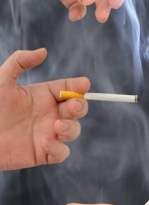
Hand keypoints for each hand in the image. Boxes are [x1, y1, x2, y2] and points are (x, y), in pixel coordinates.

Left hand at [0, 48, 89, 169]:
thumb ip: (20, 62)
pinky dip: (59, 149)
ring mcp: (47, 134)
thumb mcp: (1, 80)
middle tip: (72, 105)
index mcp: (42, 96)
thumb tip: (43, 51)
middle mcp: (49, 114)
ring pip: (73, 130)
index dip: (79, 85)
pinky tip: (46, 143)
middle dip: (80, 106)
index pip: (69, 88)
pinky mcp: (42, 153)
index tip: (84, 84)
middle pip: (77, 109)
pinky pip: (61, 153)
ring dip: (71, 128)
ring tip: (57, 126)